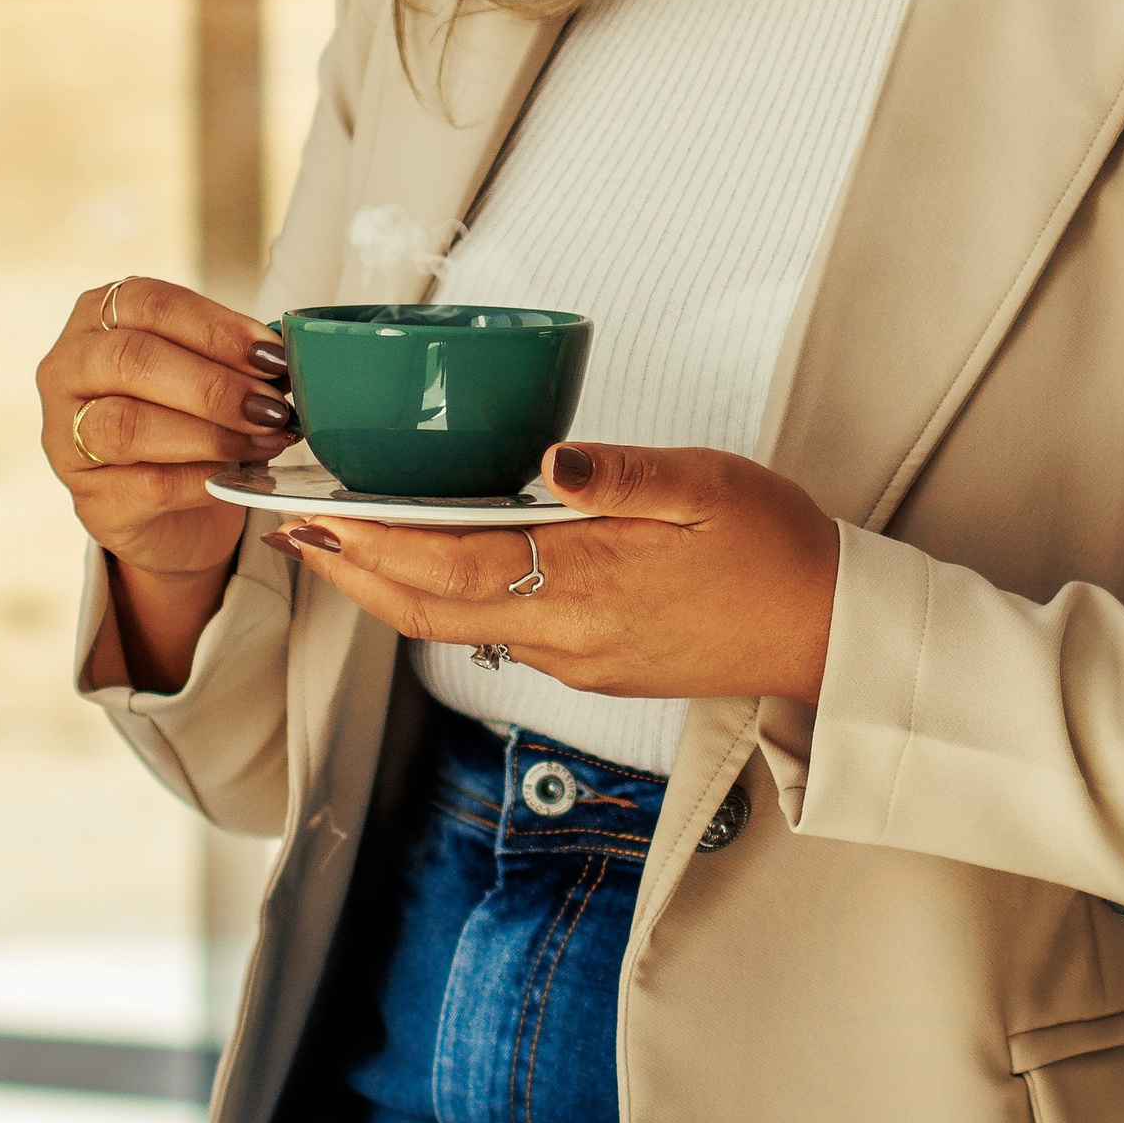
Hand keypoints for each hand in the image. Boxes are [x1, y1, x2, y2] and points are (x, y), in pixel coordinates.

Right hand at [37, 273, 296, 595]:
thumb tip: (281, 357)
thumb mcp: (207, 371)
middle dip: (214, 383)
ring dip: (211, 431)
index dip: (216, 327)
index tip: (272, 354)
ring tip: (266, 437)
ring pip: (128, 424)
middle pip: (131, 360)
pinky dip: (205, 476)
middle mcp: (67, 370)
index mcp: (98, 317)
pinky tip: (241, 474)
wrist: (177, 513)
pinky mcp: (91, 499)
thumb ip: (232, 356)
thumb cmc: (192, 419)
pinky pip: (148, 484)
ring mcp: (66, 438)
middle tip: (272, 404)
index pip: (149, 304)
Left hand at [275, 441, 840, 709]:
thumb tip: (551, 456)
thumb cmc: (775, 549)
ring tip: (347, 539)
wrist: (825, 631)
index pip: (450, 571)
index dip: (372, 547)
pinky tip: (439, 560)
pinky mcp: (592, 666)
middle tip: (297, 532)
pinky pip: (499, 632)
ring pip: (458, 628)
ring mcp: (577, 660)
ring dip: (395, 587)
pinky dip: (448, 597)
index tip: (316, 516)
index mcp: (590, 586)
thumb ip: (621, 473)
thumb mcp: (707, 485)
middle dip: (355, 574)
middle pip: (429, 614)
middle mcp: (569, 637)